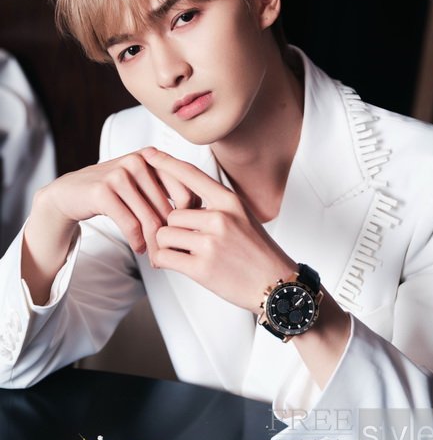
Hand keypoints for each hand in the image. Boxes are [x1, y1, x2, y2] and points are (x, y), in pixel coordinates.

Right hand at [33, 147, 198, 255]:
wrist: (71, 193)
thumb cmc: (115, 193)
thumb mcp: (144, 186)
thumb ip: (169, 194)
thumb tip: (202, 218)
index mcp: (155, 159)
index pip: (188, 192)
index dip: (191, 219)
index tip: (186, 236)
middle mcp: (140, 161)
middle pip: (170, 209)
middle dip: (172, 236)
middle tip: (171, 254)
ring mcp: (120, 174)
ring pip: (151, 219)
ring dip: (155, 244)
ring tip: (156, 256)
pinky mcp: (103, 190)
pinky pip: (130, 224)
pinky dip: (137, 241)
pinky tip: (139, 248)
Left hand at [147, 148, 296, 312]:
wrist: (277, 285)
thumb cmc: (258, 253)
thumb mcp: (242, 217)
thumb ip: (215, 207)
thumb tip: (181, 204)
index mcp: (229, 201)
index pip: (190, 174)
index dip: (166, 163)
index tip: (148, 154)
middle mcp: (220, 218)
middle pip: (171, 214)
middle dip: (173, 230)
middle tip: (188, 245)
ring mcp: (211, 243)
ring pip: (164, 235)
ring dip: (168, 246)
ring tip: (186, 255)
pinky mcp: (202, 268)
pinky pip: (164, 257)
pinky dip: (164, 262)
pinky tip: (177, 264)